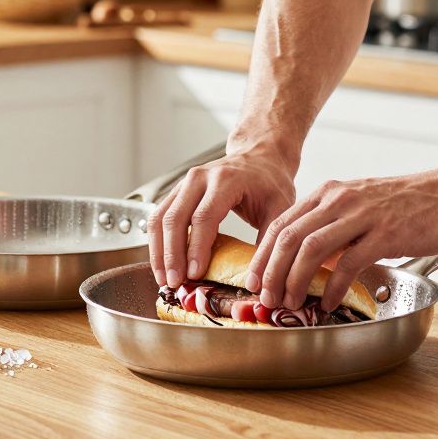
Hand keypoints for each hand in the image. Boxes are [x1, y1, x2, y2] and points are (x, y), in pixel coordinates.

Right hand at [148, 146, 295, 288]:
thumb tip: (256, 281)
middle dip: (171, 254)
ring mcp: (184, 183)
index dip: (197, 248)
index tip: (194, 275)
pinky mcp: (176, 192)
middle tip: (174, 283)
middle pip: (175, 218)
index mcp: (226, 180)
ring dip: (159, 251)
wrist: (259, 156)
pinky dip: (158, 242)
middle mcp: (199, 178)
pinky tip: (163, 264)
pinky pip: (158, 217)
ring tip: (165, 278)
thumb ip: (268, 242)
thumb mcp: (280, 208)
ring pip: (159, 218)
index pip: (204, 217)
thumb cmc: (269, 182)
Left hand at [246, 168, 437, 311]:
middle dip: (271, 272)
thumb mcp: (360, 205)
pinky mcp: (385, 233)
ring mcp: (361, 215)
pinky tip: (329, 303)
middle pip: (288, 237)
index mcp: (328, 193)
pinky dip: (334, 287)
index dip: (262, 255)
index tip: (254, 279)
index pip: (281, 224)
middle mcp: (339, 200)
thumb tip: (309, 259)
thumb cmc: (409, 204)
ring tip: (291, 303)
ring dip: (295, 280)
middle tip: (266, 298)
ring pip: (310, 248)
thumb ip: (334, 225)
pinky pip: (349, 264)